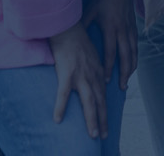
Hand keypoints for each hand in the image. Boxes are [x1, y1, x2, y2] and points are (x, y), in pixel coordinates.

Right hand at [49, 21, 108, 138]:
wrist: (68, 27)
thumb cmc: (76, 40)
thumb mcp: (91, 55)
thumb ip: (94, 69)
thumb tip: (97, 80)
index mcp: (98, 71)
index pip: (102, 95)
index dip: (104, 110)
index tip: (105, 124)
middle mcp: (92, 75)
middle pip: (99, 101)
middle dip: (102, 120)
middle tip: (103, 136)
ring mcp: (81, 75)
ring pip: (88, 101)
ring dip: (91, 118)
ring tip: (93, 134)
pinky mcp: (67, 73)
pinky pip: (63, 94)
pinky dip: (61, 107)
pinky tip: (58, 119)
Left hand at [80, 0, 136, 88]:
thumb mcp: (89, 10)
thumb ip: (82, 25)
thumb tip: (70, 38)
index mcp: (110, 28)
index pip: (110, 53)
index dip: (108, 68)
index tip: (105, 82)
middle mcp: (122, 31)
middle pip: (126, 56)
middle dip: (124, 73)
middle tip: (121, 87)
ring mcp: (130, 29)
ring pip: (133, 52)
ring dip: (131, 68)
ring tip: (127, 81)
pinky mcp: (134, 26)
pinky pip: (136, 46)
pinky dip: (135, 57)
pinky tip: (133, 65)